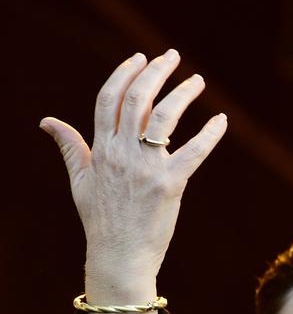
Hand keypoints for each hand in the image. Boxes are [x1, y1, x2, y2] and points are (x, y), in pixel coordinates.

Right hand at [41, 50, 226, 313]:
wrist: (119, 256)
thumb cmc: (101, 220)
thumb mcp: (80, 181)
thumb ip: (71, 147)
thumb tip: (48, 121)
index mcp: (100, 150)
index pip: (109, 99)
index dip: (124, 73)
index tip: (140, 57)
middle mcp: (121, 154)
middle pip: (137, 100)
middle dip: (155, 72)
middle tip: (171, 56)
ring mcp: (145, 168)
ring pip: (164, 117)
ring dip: (183, 93)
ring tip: (198, 80)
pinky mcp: (169, 184)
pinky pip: (193, 151)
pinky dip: (210, 134)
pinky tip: (222, 120)